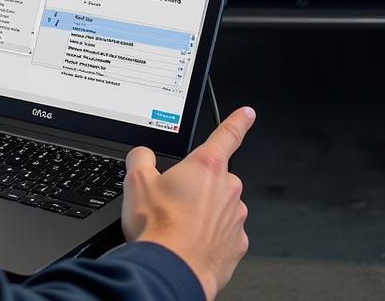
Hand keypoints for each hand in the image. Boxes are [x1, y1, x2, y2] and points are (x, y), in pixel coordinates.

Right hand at [121, 106, 255, 300]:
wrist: (171, 271)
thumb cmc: (158, 227)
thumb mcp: (136, 181)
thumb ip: (141, 158)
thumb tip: (143, 155)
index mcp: (207, 166)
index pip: (227, 134)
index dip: (238, 121)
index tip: (248, 113)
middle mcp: (228, 189)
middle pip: (214, 177)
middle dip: (196, 185)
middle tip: (171, 199)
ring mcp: (236, 219)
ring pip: (219, 206)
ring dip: (202, 211)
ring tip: (176, 225)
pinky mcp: (237, 245)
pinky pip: (223, 232)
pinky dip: (208, 235)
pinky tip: (189, 242)